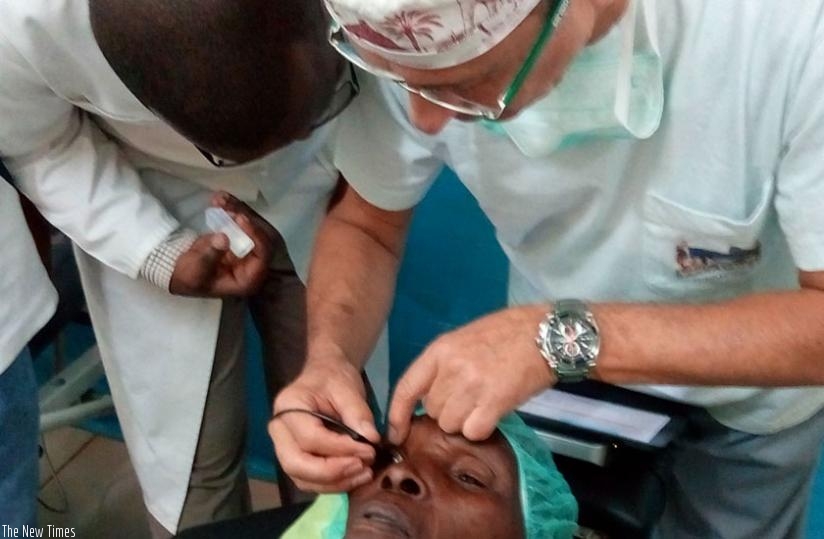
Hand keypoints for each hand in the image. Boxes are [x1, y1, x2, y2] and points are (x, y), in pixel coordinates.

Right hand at [169, 192, 276, 295]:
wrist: (180, 270)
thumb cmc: (189, 277)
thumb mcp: (196, 270)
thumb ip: (210, 255)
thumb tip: (223, 238)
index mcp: (249, 278)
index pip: (263, 256)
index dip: (256, 236)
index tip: (241, 219)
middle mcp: (253, 264)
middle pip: (260, 236)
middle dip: (244, 217)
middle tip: (226, 204)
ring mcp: (248, 249)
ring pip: (251, 225)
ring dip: (237, 209)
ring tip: (219, 199)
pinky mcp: (240, 237)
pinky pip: (241, 221)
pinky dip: (231, 208)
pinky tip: (219, 198)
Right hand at [269, 357, 378, 492]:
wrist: (326, 374)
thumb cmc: (334, 378)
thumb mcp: (348, 388)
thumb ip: (358, 413)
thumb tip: (371, 440)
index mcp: (288, 406)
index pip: (310, 437)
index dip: (340, 448)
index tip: (368, 450)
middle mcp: (279, 430)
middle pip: (296, 464)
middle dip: (332, 472)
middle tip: (363, 466)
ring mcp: (283, 447)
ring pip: (301, 478)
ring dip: (334, 482)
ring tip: (364, 474)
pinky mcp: (296, 459)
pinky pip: (309, 480)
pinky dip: (332, 484)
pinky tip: (355, 476)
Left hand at [388, 306, 554, 443]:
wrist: (546, 333)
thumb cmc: (507, 334)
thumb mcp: (465, 339)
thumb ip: (444, 365)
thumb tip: (430, 398)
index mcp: (440, 350)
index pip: (406, 388)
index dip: (397, 415)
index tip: (396, 433)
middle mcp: (452, 368)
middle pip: (432, 411)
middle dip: (447, 412)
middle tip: (470, 399)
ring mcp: (473, 385)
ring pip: (451, 425)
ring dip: (465, 422)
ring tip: (483, 404)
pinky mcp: (495, 401)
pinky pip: (474, 431)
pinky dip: (482, 429)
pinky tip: (493, 414)